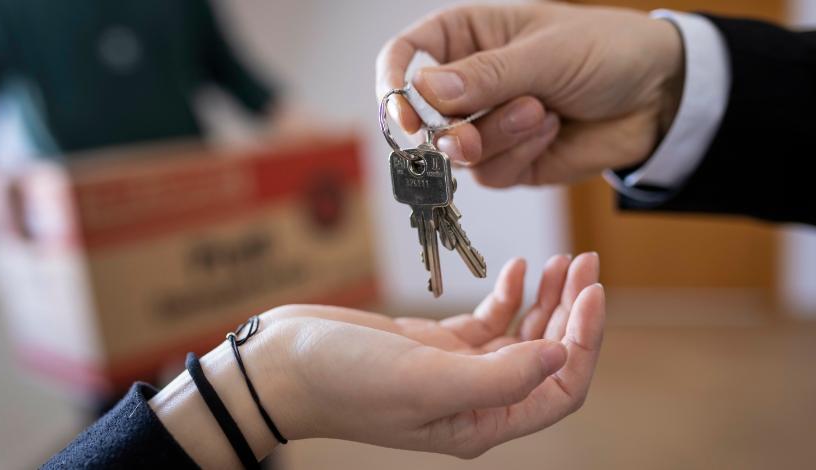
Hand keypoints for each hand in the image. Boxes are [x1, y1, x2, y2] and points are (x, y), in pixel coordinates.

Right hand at [251, 253, 602, 457]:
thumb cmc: (344, 382)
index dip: (585, 342)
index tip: (593, 292)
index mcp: (481, 422)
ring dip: (546, 300)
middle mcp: (476, 400)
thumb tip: (561, 357)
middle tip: (587, 263)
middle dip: (572, 311)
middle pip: (547, 357)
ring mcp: (456, 370)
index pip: (559, 388)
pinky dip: (507, 295)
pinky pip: (488, 320)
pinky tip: (517, 269)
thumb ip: (498, 377)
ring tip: (564, 260)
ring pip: (522, 336)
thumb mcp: (425, 381)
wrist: (283, 365)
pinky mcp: (436, 344)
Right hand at [376, 3, 684, 187]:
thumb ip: (486, 75)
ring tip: (542, 113)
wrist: (658, 96)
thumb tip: (424, 90)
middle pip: (425, 115)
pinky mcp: (508, 159)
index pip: (405, 56)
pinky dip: (519, 155)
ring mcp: (486, 124)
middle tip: (469, 135)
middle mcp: (468, 82)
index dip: (393, 86)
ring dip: (500, 137)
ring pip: (458, 150)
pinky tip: (551, 130)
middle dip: (453, 127)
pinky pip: (490, 173)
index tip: (404, 116)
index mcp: (466, 36)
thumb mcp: (547, 53)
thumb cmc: (605, 51)